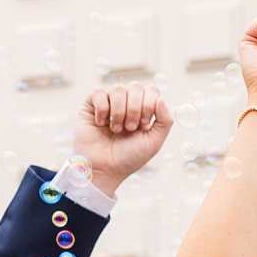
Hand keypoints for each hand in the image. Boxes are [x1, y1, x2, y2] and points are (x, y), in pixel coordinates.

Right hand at [75, 83, 173, 199]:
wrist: (104, 169)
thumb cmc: (128, 158)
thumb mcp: (154, 142)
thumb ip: (165, 121)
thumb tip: (160, 98)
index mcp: (143, 110)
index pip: (152, 90)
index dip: (149, 104)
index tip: (143, 124)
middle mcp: (127, 104)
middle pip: (136, 86)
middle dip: (134, 109)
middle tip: (129, 129)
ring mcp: (109, 102)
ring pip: (118, 89)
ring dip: (118, 111)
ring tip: (115, 130)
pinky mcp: (91, 104)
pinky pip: (99, 91)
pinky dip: (102, 109)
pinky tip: (101, 124)